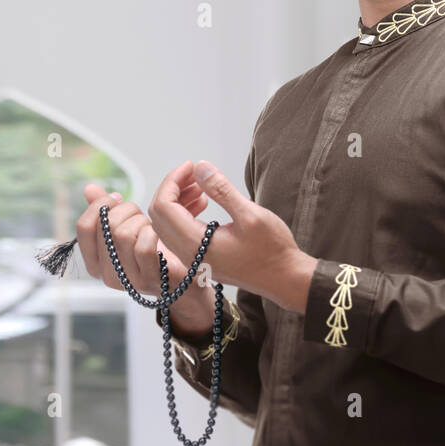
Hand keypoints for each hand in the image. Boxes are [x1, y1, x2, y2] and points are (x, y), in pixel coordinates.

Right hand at [74, 182, 209, 303]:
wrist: (185, 276)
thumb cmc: (155, 250)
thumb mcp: (127, 229)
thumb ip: (106, 213)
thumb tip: (89, 189)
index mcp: (95, 262)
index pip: (84, 226)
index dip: (100, 205)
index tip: (116, 198)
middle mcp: (107, 274)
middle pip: (107, 227)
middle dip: (126, 210)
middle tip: (139, 213)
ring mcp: (128, 279)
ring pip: (124, 234)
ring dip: (141, 221)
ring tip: (150, 224)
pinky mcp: (150, 279)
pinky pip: (144, 247)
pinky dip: (153, 234)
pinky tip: (158, 234)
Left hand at [148, 160, 315, 312]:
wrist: (285, 279)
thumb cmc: (272, 249)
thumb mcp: (250, 215)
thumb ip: (222, 190)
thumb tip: (200, 167)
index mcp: (196, 244)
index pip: (164, 207)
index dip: (173, 181)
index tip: (191, 166)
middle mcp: (188, 255)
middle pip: (159, 216)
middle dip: (172, 188)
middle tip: (195, 173)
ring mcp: (193, 260)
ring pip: (167, 225)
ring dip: (178, 201)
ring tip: (201, 185)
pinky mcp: (200, 260)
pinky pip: (179, 234)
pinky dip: (184, 214)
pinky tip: (205, 203)